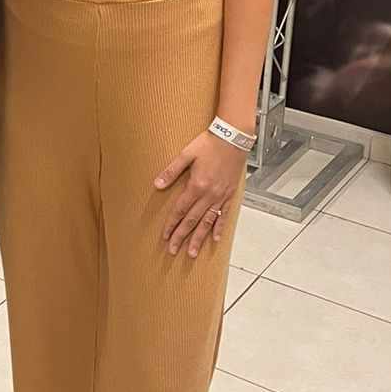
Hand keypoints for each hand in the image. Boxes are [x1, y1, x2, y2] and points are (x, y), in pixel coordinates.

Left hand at [154, 130, 247, 256]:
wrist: (233, 139)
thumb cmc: (209, 144)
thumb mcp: (186, 154)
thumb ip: (171, 171)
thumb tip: (157, 184)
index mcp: (196, 186)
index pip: (180, 210)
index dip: (171, 224)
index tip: (165, 236)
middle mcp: (209, 195)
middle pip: (192, 221)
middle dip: (181, 237)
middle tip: (173, 251)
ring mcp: (220, 197)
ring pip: (207, 222)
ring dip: (198, 238)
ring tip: (192, 253)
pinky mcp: (230, 195)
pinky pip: (224, 215)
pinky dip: (219, 228)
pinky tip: (214, 239)